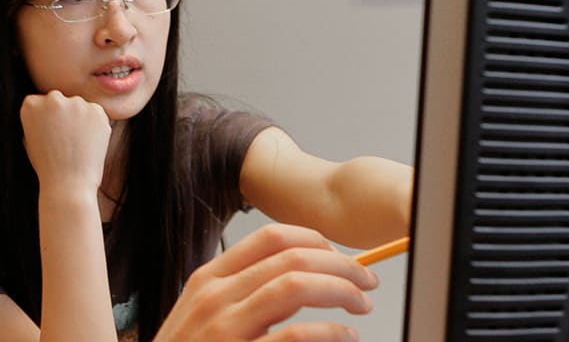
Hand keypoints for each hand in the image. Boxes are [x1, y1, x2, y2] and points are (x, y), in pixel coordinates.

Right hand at [19, 90, 111, 194]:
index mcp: (30, 104)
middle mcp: (53, 98)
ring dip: (79, 118)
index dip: (46, 119)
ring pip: (79, 106)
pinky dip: (94, 125)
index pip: (40, 102)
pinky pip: (95, 114)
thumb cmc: (47, 165)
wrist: (69, 183)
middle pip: (59, 101)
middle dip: (62, 115)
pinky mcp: (97, 110)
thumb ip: (37, 118)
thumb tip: (48, 110)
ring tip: (76, 143)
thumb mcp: (29, 138)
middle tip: (64, 138)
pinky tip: (88, 142)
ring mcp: (76, 103)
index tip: (48, 134)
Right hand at [153, 224, 378, 341]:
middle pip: (292, 257)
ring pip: (296, 285)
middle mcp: (216, 296)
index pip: (271, 238)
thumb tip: (298, 277)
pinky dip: (331, 332)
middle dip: (342, 265)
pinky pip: (297, 335)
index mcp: (209, 279)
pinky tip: (344, 336)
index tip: (340, 257)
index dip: (317, 241)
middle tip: (367, 281)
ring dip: (341, 290)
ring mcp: (226, 327)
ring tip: (361, 304)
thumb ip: (239, 293)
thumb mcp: (201, 316)